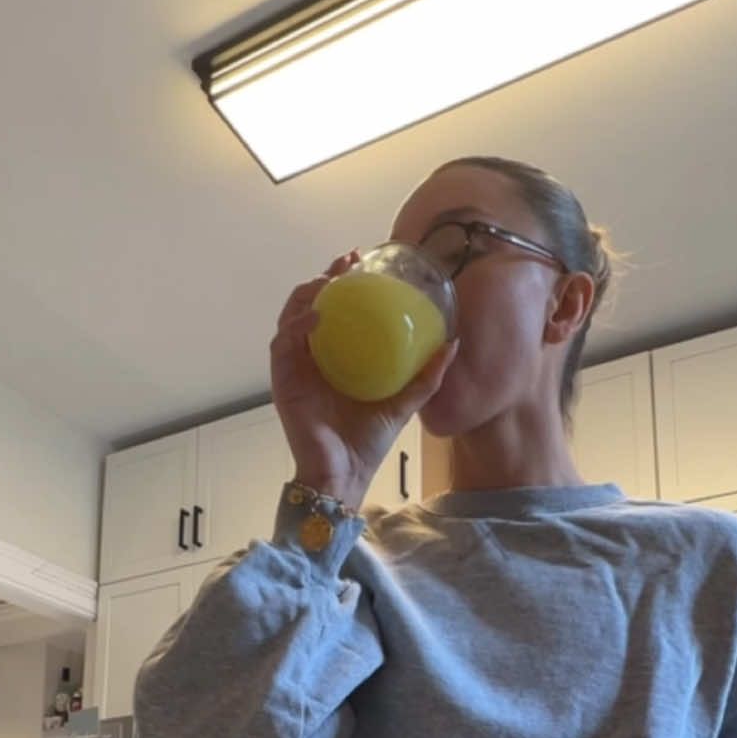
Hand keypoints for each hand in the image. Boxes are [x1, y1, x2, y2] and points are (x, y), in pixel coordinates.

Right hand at [270, 250, 458, 507]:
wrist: (345, 475)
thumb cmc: (368, 443)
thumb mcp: (404, 402)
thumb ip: (426, 376)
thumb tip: (453, 344)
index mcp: (337, 358)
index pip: (335, 310)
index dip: (343, 283)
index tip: (362, 262)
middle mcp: (312, 358)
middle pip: (310, 305)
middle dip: (325, 277)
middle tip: (348, 262)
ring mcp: (295, 368)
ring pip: (291, 315)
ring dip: (307, 293)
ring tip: (330, 280)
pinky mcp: (283, 381)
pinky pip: (283, 343)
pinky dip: (297, 325)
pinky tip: (317, 315)